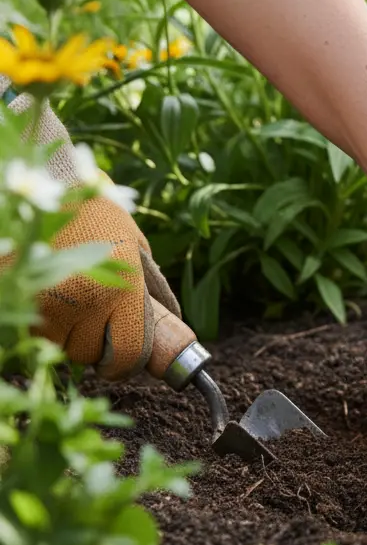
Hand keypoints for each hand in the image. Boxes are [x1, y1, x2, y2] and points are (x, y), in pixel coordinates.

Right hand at [1, 78, 179, 379]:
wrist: (45, 183)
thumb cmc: (93, 211)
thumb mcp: (134, 244)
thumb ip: (152, 286)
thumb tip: (173, 317)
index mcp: (119, 288)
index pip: (127, 355)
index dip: (126, 362)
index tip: (123, 358)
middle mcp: (81, 301)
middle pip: (89, 355)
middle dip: (93, 342)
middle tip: (93, 311)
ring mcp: (42, 303)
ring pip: (58, 345)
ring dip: (65, 331)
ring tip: (67, 291)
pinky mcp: (14, 298)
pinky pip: (33, 330)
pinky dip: (41, 320)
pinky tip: (46, 290)